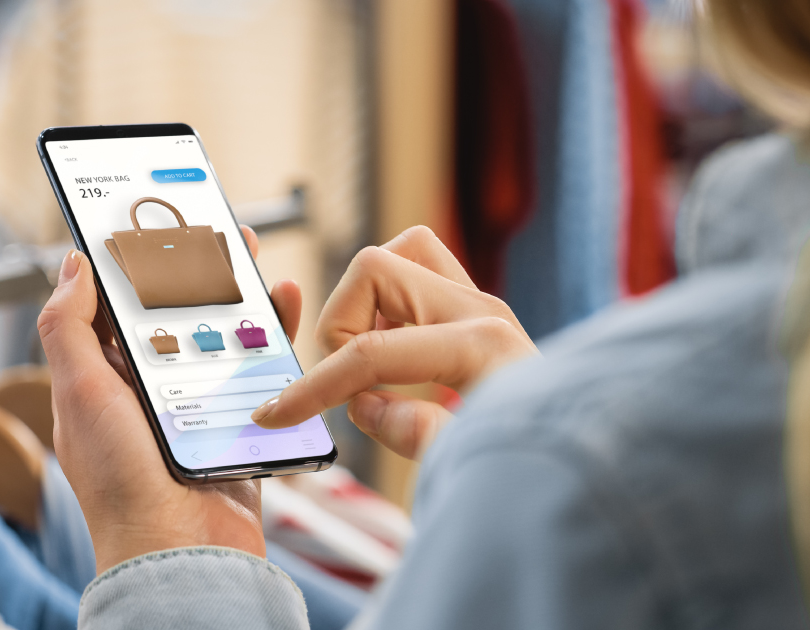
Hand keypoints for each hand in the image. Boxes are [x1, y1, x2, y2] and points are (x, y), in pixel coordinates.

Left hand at [38, 227, 302, 573]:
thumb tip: (71, 265)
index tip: (149, 222)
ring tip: (248, 253)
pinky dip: (273, 336)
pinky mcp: (237, 422)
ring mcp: (195, 406)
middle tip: (212, 227)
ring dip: (235, 292)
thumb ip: (69, 327)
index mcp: (104, 379)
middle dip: (193, 268)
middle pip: (175, 314)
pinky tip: (282, 304)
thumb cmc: (120, 483)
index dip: (132, 264)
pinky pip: (258, 370)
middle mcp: (148, 390)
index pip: (117, 307)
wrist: (179, 552)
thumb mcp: (80, 392)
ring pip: (219, 335)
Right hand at [250, 226, 537, 459]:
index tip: (274, 415)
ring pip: (402, 252)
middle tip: (347, 385)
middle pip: (375, 268)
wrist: (591, 470)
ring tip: (367, 364)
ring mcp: (481, 305)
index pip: (370, 351)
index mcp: (482, 348)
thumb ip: (418, 435)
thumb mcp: (471, 472)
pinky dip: (389, 304)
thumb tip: (367, 404)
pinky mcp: (477, 312)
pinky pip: (420, 271)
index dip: (313, 386)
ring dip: (366, 302)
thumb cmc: (534, 476)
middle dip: (340, 324)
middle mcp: (482, 311)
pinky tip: (392, 359)